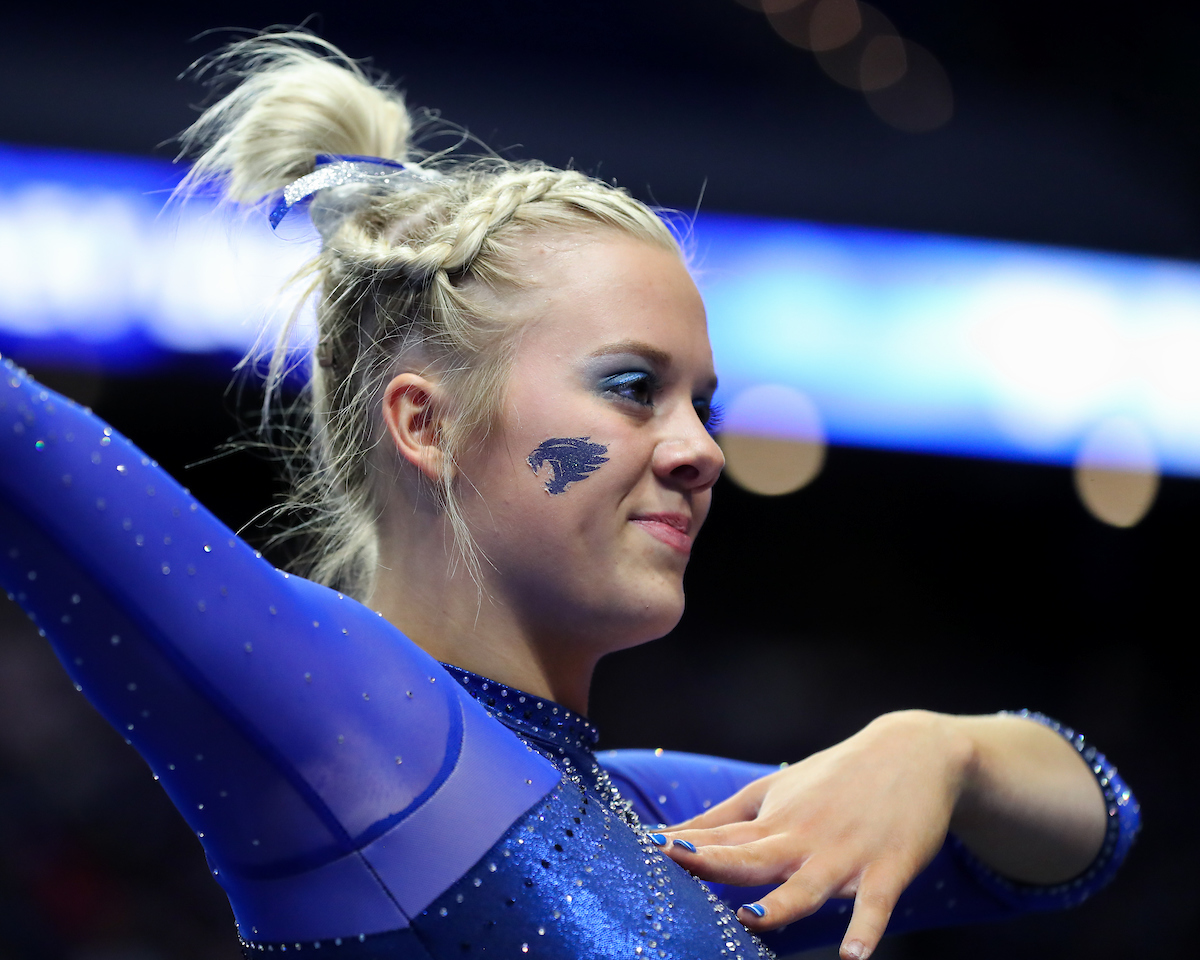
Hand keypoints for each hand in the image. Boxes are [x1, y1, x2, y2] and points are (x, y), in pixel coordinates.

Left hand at [654, 710, 973, 959]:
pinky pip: (876, 904)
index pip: (721, 837)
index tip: (643, 848)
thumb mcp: (777, 789)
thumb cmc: (834, 777)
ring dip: (781, 904)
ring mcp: (845, 855)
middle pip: (753, 857)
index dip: (683, 844)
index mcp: (774, 822)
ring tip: (752, 918)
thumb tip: (671, 835)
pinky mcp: (888, 867)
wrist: (913, 752)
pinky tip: (852, 955)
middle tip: (677, 864)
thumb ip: (726, 818)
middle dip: (714, 863)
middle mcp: (803, 838)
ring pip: (808, 886)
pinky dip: (866, 928)